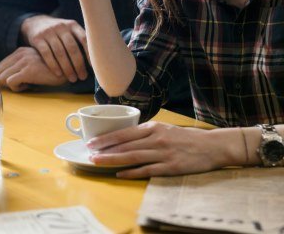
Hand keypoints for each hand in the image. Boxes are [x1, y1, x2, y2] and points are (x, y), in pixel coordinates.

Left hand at [0, 46, 67, 90]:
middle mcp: (20, 54)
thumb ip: (19, 68)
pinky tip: (27, 86)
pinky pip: (10, 82)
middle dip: (3, 82)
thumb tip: (0, 78)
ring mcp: (24, 61)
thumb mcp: (33, 65)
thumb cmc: (50, 70)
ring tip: (24, 85)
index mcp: (20, 51)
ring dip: (11, 85)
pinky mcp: (28, 71)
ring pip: (2, 77)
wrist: (68, 70)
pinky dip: (17, 88)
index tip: (3, 83)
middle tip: (15, 86)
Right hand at [20, 15, 88, 80]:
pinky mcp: (37, 38)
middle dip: (78, 64)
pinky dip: (53, 65)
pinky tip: (58, 74)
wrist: (35, 23)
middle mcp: (61, 27)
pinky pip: (47, 54)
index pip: (84, 39)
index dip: (90, 53)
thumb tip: (95, 59)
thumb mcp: (69, 29)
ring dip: (67, 68)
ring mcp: (48, 32)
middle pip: (72, 48)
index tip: (94, 67)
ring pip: (60, 52)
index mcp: (72, 24)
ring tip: (72, 78)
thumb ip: (79, 39)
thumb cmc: (58, 32)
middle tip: (82, 77)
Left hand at [87, 122, 230, 177]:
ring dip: (113, 160)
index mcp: (153, 127)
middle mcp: (156, 139)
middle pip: (125, 145)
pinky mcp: (171, 166)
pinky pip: (148, 170)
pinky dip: (133, 172)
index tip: (92, 142)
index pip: (124, 133)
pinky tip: (120, 174)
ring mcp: (163, 153)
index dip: (106, 138)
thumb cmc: (186, 138)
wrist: (212, 146)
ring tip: (99, 162)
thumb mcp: (165, 129)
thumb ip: (146, 132)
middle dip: (105, 150)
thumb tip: (125, 138)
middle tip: (89, 154)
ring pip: (133, 156)